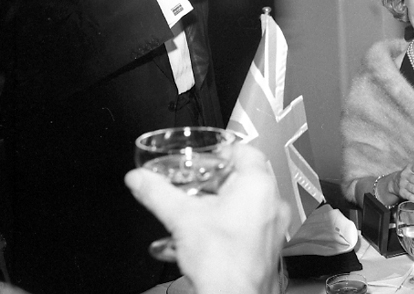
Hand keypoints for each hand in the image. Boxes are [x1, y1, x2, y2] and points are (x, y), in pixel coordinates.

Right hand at [125, 144, 288, 293]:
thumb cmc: (219, 262)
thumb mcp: (181, 218)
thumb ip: (157, 193)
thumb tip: (138, 178)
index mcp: (258, 184)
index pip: (245, 151)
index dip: (222, 153)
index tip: (205, 161)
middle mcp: (273, 201)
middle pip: (247, 176)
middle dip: (220, 180)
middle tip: (199, 185)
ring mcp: (275, 224)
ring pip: (251, 200)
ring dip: (228, 202)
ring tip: (204, 210)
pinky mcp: (271, 243)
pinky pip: (255, 222)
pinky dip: (236, 221)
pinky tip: (214, 233)